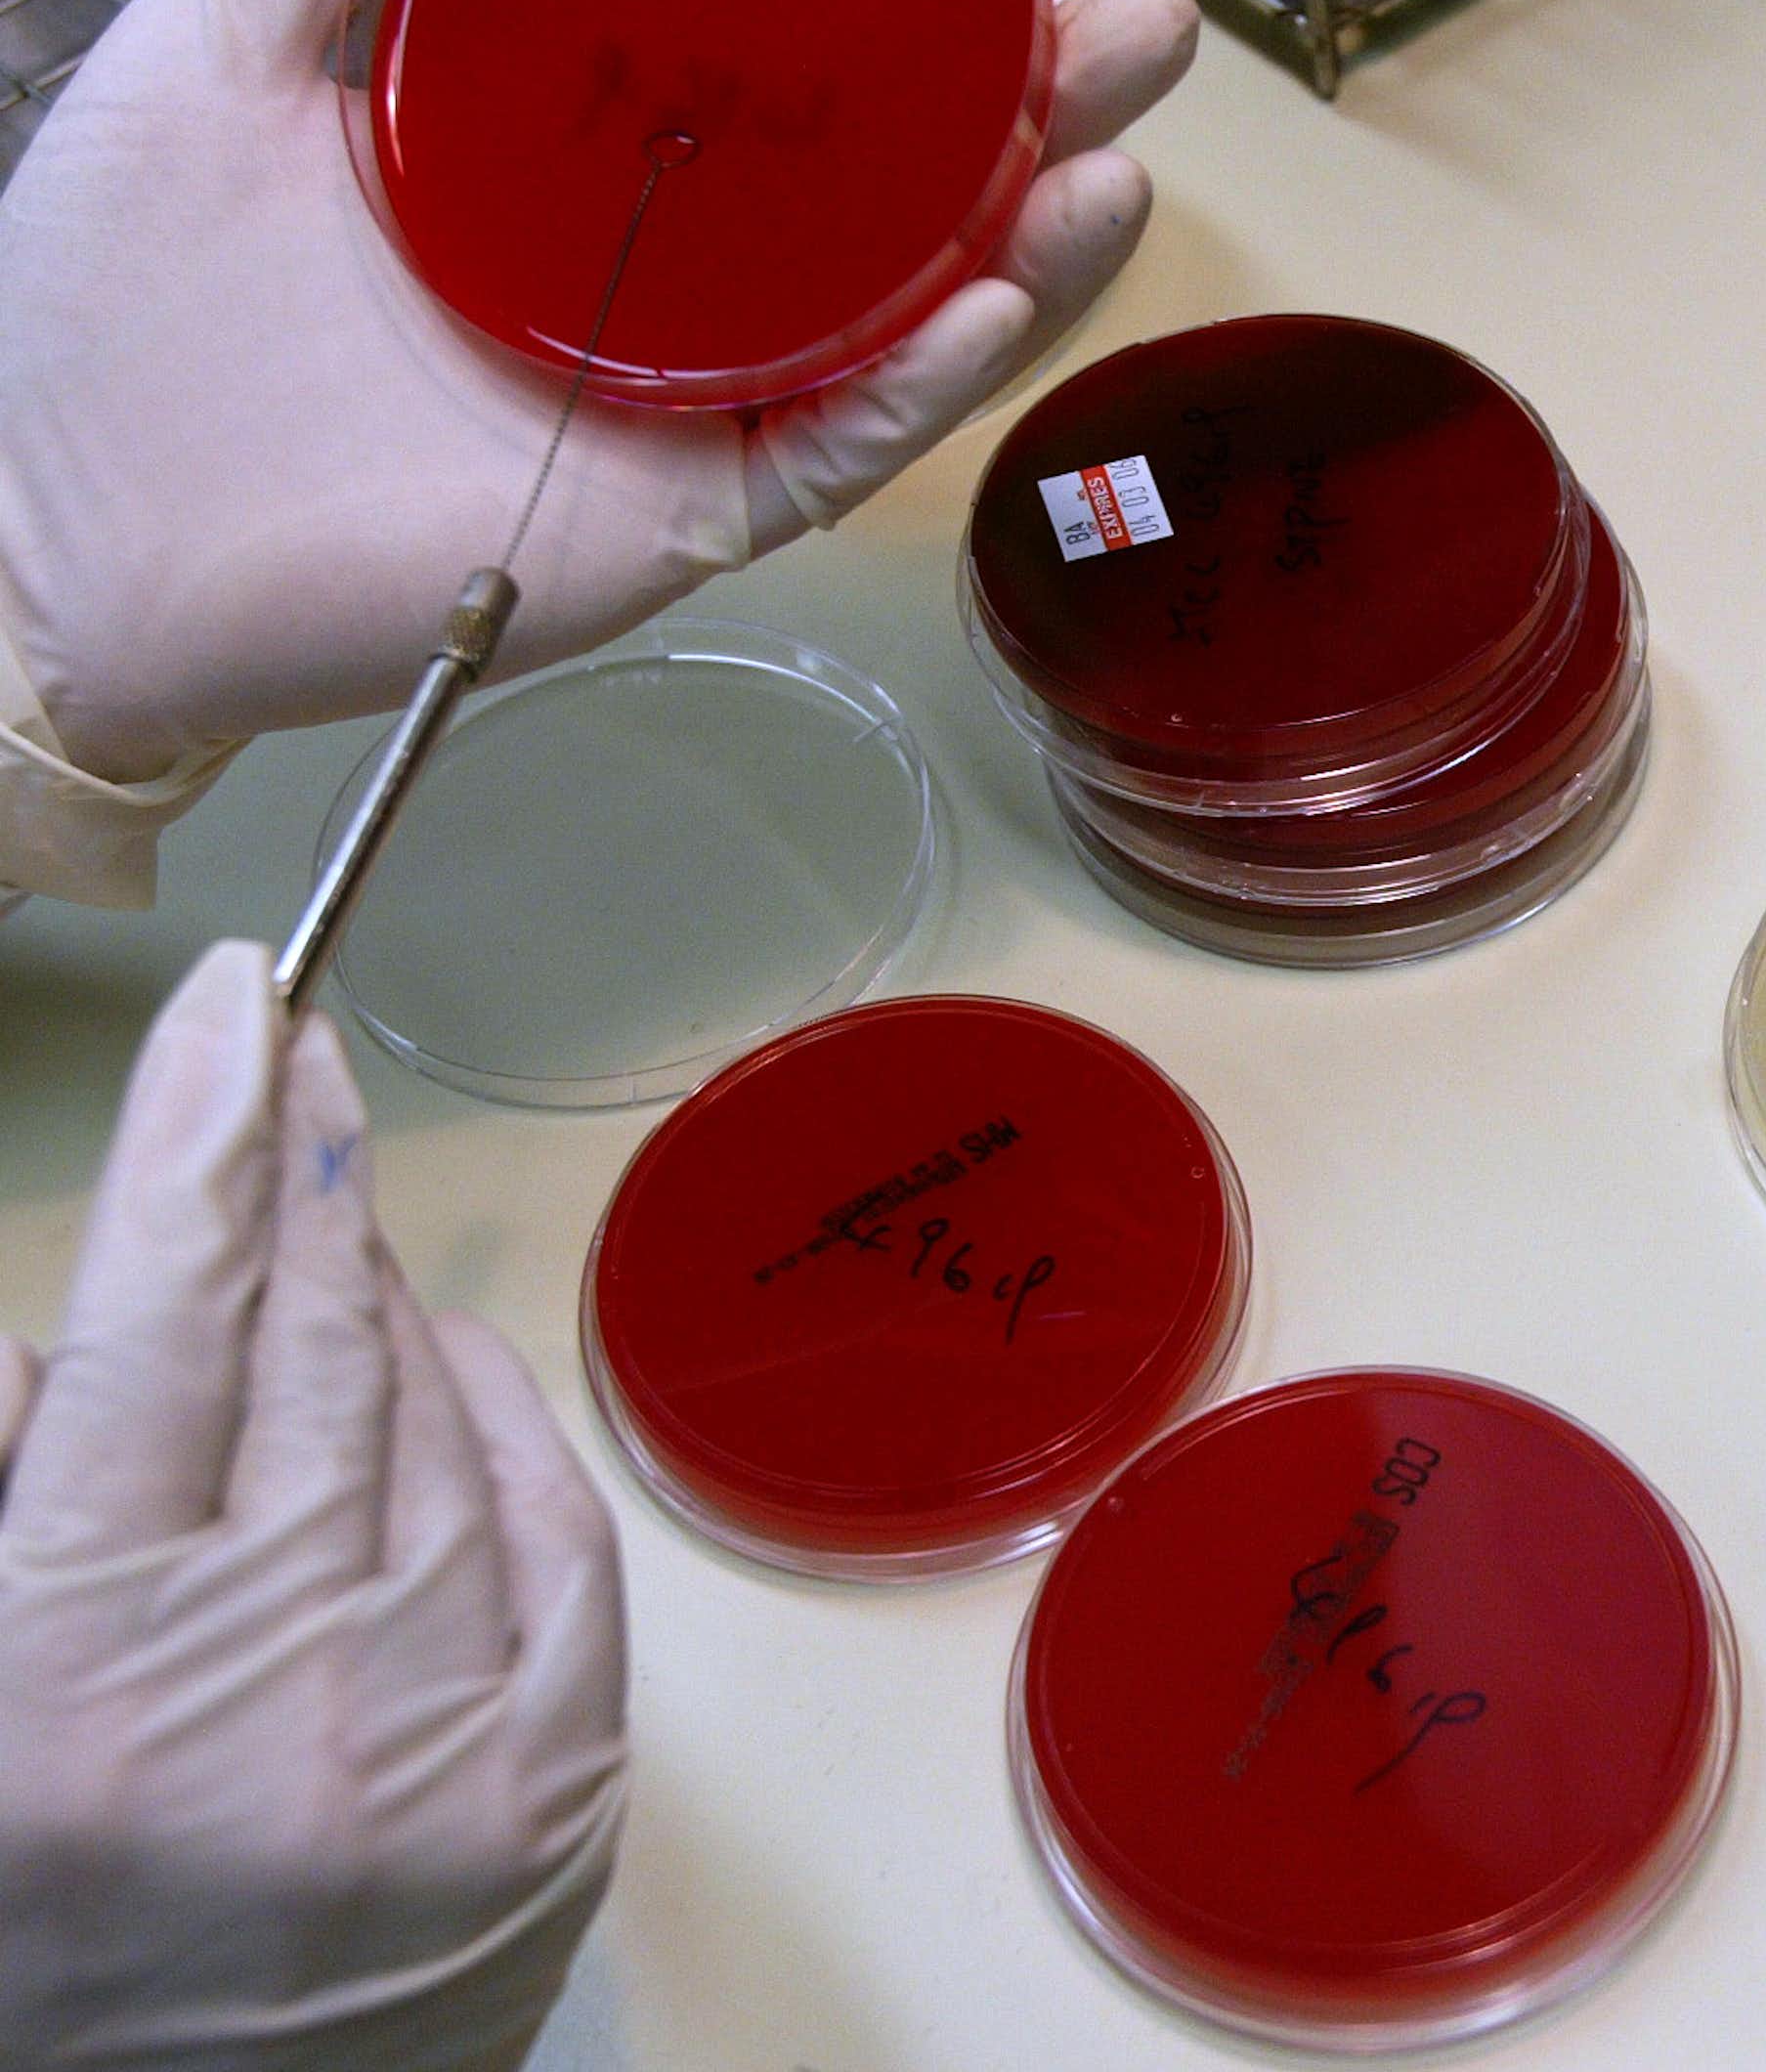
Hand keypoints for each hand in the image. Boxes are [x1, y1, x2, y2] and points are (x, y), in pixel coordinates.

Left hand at [0, 0, 1196, 785]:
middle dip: (1033, 81)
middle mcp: (667, 262)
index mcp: (589, 137)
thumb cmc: (123, 295)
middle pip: (893, 172)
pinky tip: (991, 292)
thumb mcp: (230, 33)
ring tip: (1116, 143)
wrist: (60, 520)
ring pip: (900, 317)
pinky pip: (823, 446)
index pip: (789, 24)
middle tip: (1134, 2)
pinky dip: (916, 378)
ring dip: (1027, 233)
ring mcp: (682, 392)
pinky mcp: (672, 513)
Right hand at [0, 943, 625, 2069]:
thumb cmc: (26, 1920)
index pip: (161, 1326)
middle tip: (290, 1064)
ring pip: (432, 1416)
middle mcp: (277, 1694)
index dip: (203, 1139)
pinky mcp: (561, 1786)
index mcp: (74, 1670)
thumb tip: (97, 1288)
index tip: (239, 994)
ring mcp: (445, 1742)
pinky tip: (432, 1370)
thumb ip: (7, 1471)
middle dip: (299, 1183)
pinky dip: (492, 1418)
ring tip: (322, 1256)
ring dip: (375, 1308)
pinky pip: (550, 1519)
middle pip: (314, 1349)